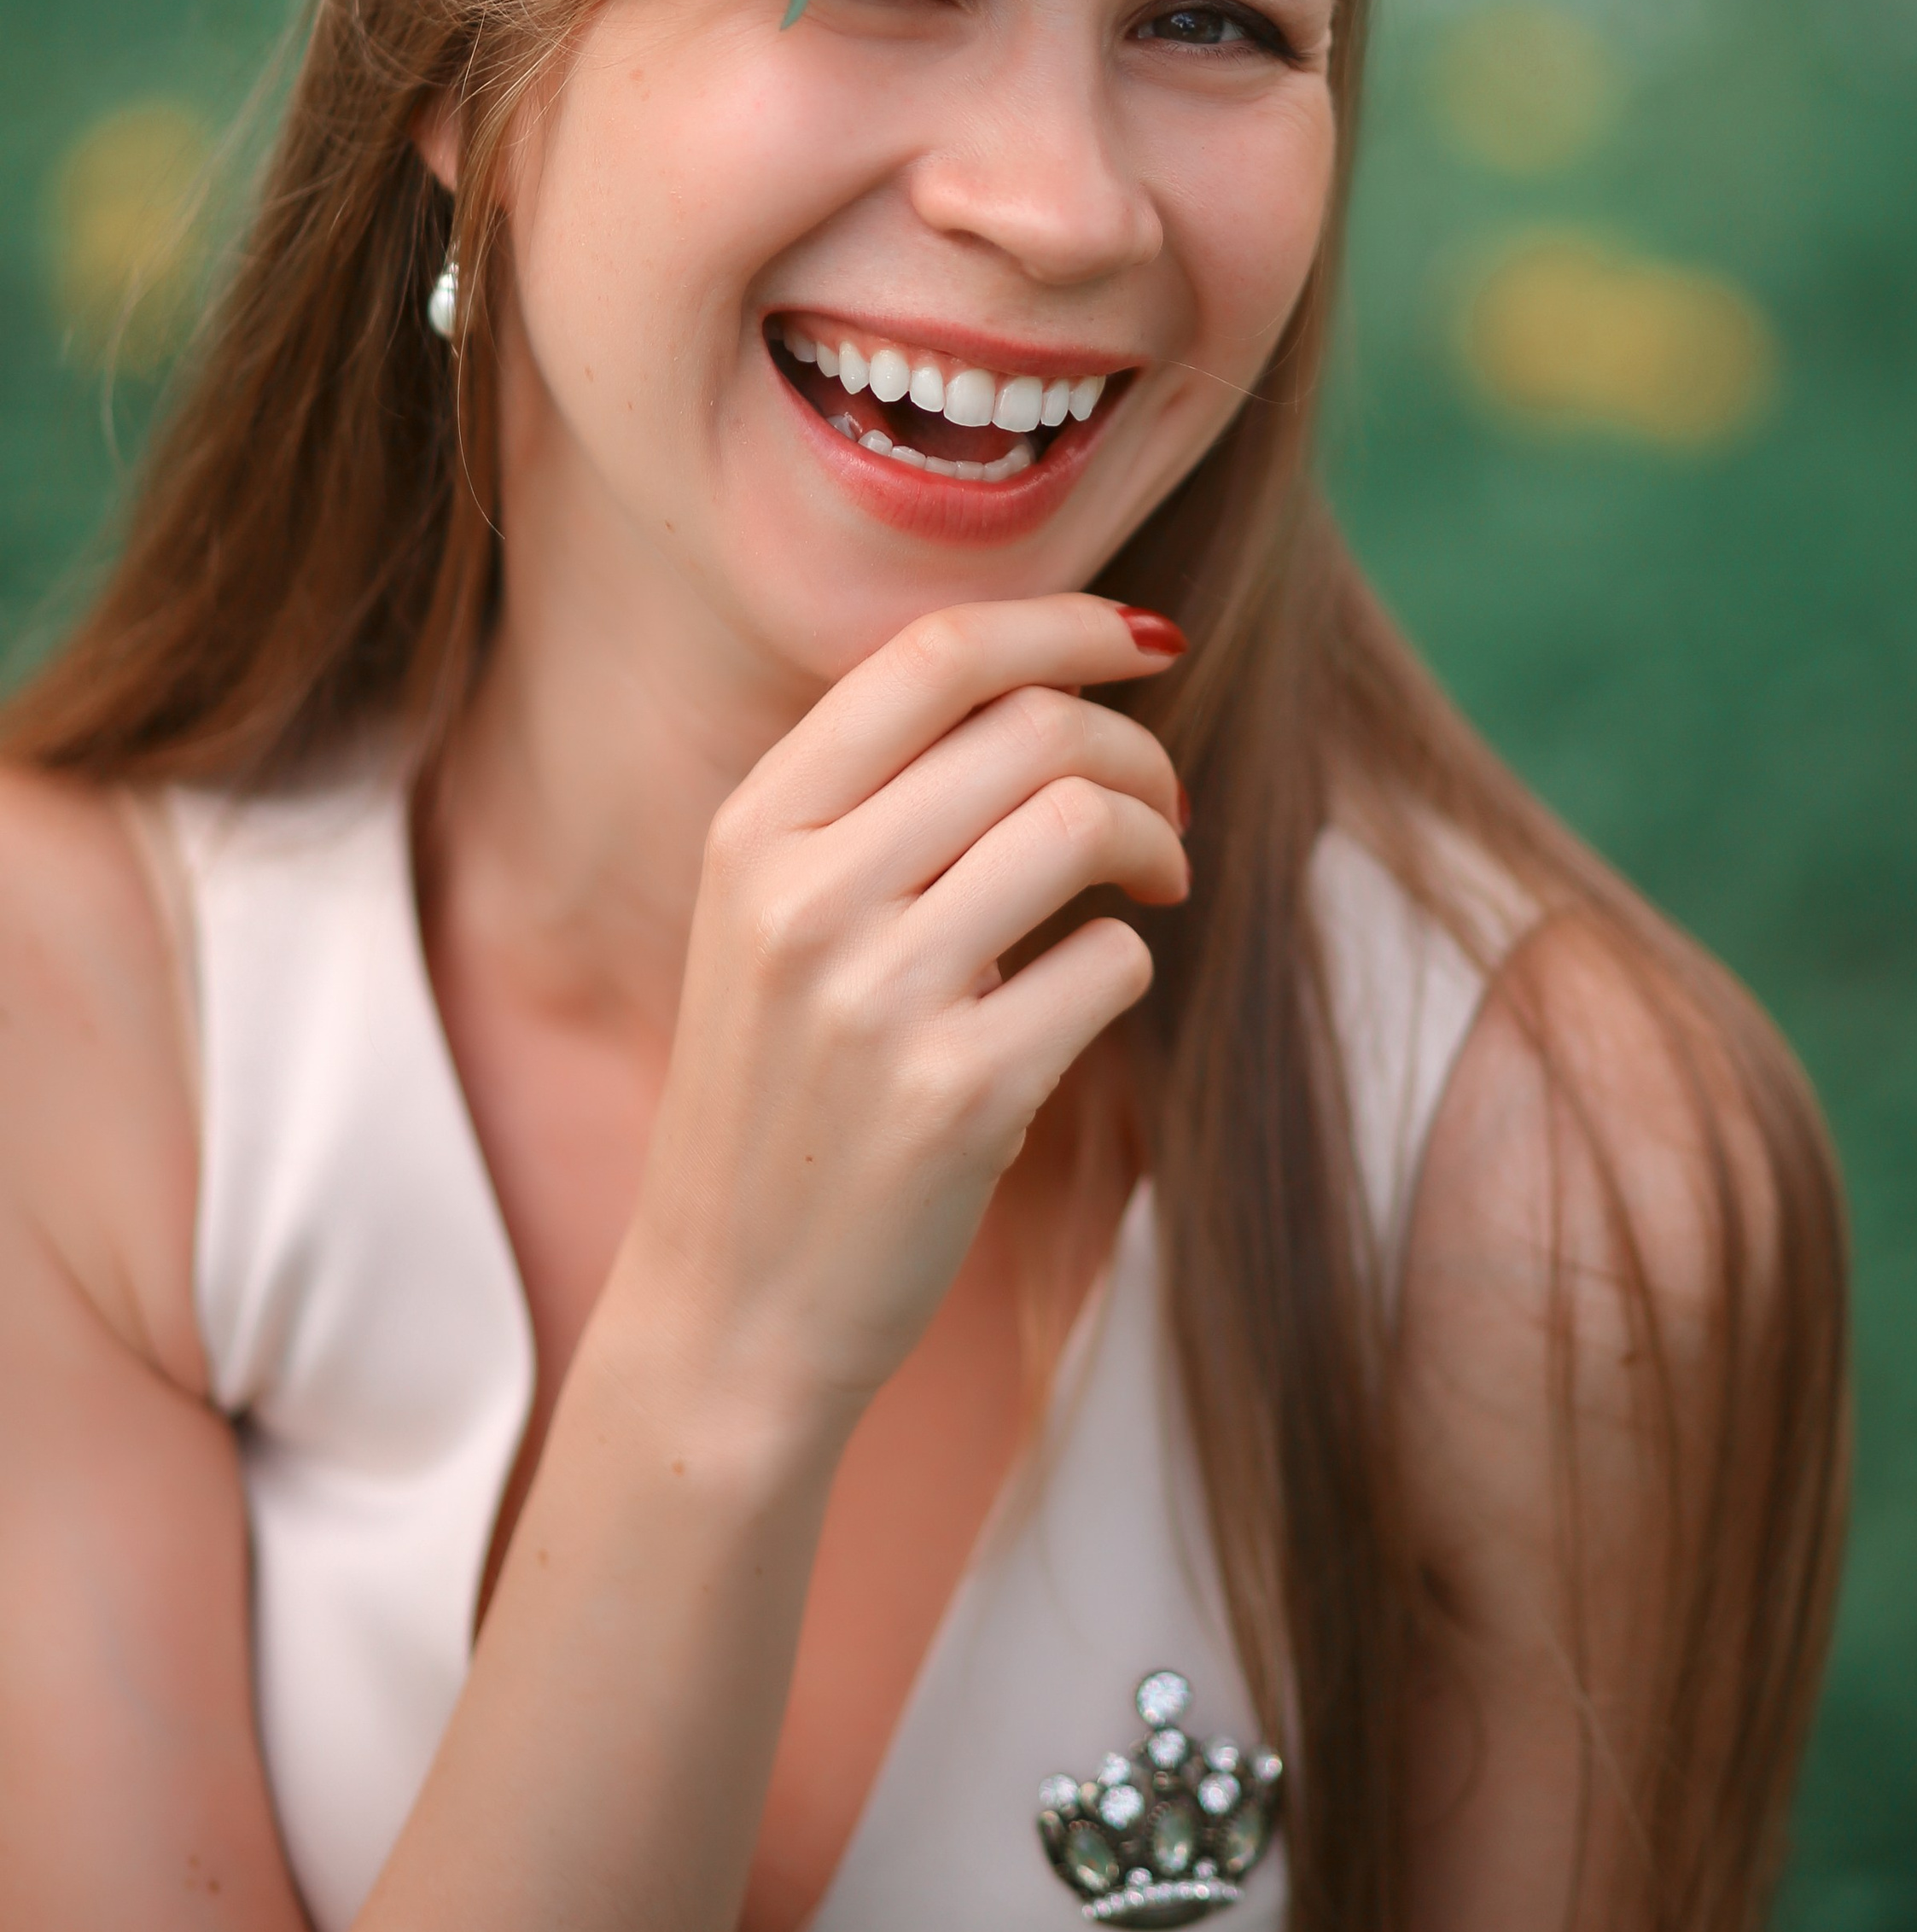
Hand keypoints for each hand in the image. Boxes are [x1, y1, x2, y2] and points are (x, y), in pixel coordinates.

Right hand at [609, 595, 1187, 1442]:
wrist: (732, 1309)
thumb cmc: (781, 1092)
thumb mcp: (768, 920)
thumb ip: (871, 801)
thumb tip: (1047, 681)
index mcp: (754, 831)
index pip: (932, 657)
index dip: (1065, 622)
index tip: (1150, 637)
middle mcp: (802, 896)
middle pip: (1032, 729)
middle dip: (1135, 749)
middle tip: (1169, 804)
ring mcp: (877, 996)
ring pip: (1081, 827)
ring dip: (1157, 840)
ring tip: (1161, 878)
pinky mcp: (956, 1095)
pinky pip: (1107, 964)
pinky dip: (1128, 960)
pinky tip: (1096, 990)